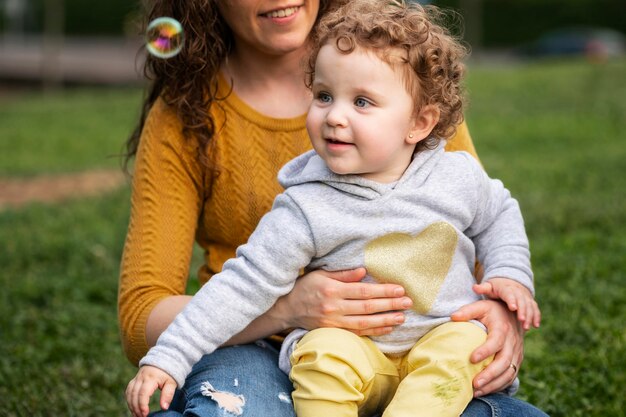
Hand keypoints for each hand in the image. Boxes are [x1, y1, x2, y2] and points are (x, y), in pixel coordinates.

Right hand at [126, 365, 176, 416]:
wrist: (163, 359)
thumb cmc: (169, 372)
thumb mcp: (172, 383)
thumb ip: (168, 395)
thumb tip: (164, 407)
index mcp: (151, 378)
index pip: (143, 393)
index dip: (142, 405)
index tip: (145, 414)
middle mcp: (141, 377)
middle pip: (134, 395)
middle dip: (136, 408)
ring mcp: (136, 378)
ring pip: (129, 393)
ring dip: (131, 405)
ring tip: (136, 415)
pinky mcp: (134, 380)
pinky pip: (128, 391)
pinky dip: (129, 400)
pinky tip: (133, 407)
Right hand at [279, 268, 411, 335]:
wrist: (286, 309)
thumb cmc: (305, 287)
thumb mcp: (320, 274)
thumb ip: (342, 274)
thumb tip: (363, 271)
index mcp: (332, 290)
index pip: (363, 291)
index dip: (383, 291)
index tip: (399, 289)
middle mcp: (334, 307)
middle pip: (367, 307)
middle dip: (390, 304)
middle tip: (408, 302)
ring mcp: (333, 322)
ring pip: (364, 322)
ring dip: (386, 320)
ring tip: (402, 317)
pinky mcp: (333, 331)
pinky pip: (357, 332)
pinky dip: (374, 330)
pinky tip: (387, 327)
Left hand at [451, 299, 523, 395]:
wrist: (515, 314)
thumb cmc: (493, 311)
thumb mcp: (481, 306)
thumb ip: (468, 311)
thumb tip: (453, 317)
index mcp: (503, 328)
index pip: (496, 341)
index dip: (485, 351)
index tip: (471, 359)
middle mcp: (512, 342)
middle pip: (504, 362)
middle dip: (490, 375)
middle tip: (474, 383)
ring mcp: (516, 353)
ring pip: (508, 373)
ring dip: (493, 384)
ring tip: (476, 391)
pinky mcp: (516, 361)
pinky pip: (510, 377)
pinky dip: (499, 386)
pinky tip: (484, 391)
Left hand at [473, 277, 540, 329]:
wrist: (509, 282)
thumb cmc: (496, 287)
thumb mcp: (489, 286)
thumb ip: (483, 288)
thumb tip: (474, 287)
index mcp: (506, 288)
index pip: (509, 294)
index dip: (512, 300)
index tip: (512, 307)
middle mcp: (518, 292)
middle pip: (522, 301)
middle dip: (523, 310)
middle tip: (522, 320)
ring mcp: (525, 297)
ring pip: (530, 305)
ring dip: (530, 316)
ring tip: (526, 327)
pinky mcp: (530, 302)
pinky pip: (535, 309)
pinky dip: (536, 316)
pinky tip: (535, 326)